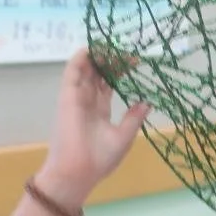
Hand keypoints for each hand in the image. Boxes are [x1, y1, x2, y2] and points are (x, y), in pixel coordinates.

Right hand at [35, 48, 149, 207]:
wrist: (78, 172)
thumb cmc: (100, 159)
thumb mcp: (124, 137)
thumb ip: (134, 118)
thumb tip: (147, 102)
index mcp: (99, 112)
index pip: (108, 85)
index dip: (119, 71)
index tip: (134, 60)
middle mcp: (87, 102)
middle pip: (98, 74)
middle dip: (110, 60)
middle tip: (124, 48)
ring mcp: (76, 99)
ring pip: (86, 71)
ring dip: (96, 56)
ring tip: (110, 43)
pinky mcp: (67, 98)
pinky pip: (72, 74)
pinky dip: (79, 60)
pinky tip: (90, 48)